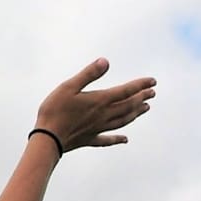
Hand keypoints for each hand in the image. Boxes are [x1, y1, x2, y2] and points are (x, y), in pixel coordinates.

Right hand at [35, 59, 156, 152]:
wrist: (47, 139)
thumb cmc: (55, 110)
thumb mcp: (68, 87)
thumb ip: (88, 74)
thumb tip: (105, 61)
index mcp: (100, 100)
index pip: (126, 91)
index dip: (140, 85)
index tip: (153, 81)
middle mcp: (103, 115)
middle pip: (128, 106)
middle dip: (141, 98)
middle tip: (152, 93)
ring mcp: (98, 128)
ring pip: (123, 120)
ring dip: (135, 114)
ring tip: (145, 108)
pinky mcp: (89, 139)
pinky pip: (107, 139)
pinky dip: (118, 139)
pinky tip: (125, 139)